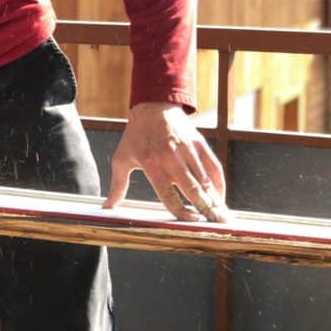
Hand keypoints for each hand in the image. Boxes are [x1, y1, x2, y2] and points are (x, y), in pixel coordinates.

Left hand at [104, 102, 228, 220]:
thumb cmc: (136, 136)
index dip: (181, 210)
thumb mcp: (122, 158)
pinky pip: (213, 166)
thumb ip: (118, 185)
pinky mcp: (199, 143)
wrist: (153, 106)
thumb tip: (107, 206)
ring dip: (215, 200)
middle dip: (205, 208)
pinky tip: (220, 198)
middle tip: (215, 224)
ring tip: (223, 217)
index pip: (168, 193)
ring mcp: (187, 149)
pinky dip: (219, 183)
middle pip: (191, 189)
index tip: (192, 221)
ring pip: (205, 180)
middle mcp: (171, 157)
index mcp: (152, 163)